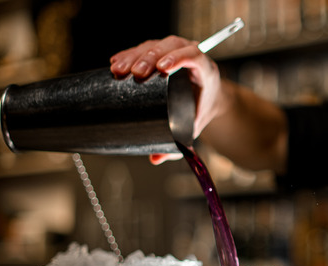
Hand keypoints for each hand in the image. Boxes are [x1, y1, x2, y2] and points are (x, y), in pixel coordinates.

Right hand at [110, 36, 226, 139]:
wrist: (209, 96)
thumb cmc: (202, 109)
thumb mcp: (194, 126)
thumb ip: (180, 144)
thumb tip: (155, 159)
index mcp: (206, 71)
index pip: (194, 56)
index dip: (178, 58)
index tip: (162, 68)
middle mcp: (192, 55)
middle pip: (171, 47)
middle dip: (150, 58)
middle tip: (135, 73)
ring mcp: (177, 50)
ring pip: (156, 45)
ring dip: (136, 54)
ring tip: (119, 68)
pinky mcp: (163, 50)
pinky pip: (146, 47)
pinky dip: (131, 53)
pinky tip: (117, 60)